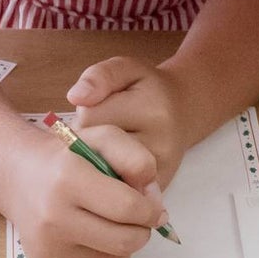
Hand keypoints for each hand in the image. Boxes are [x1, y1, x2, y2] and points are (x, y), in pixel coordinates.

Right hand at [6, 120, 165, 257]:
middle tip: (139, 218)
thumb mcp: (103, 138)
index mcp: (67, 180)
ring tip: (111, 223)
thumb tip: (153, 202)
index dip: (150, 209)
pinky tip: (93, 237)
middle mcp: (54, 219)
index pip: (127, 208)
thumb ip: (136, 160)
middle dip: (142, 230)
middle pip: (124, 241)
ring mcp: (49, 249)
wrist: (19, 177)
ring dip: (124, 245)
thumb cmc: (67, 156)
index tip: (154, 207)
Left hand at [68, 56, 194, 186]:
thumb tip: (75, 96)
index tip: (99, 106)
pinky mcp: (155, 188)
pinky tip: (116, 160)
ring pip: (102, 170)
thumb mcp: (125, 69)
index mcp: (150, 109)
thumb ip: (99, 76)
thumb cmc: (147, 89)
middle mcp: (159, 143)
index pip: (90, 116)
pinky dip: (109, 175)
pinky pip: (116, 187)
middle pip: (94, 147)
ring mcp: (159, 170)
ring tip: (110, 142)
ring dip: (98, 157)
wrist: (182, 112)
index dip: (86, 111)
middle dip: (91, 137)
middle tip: (104, 126)